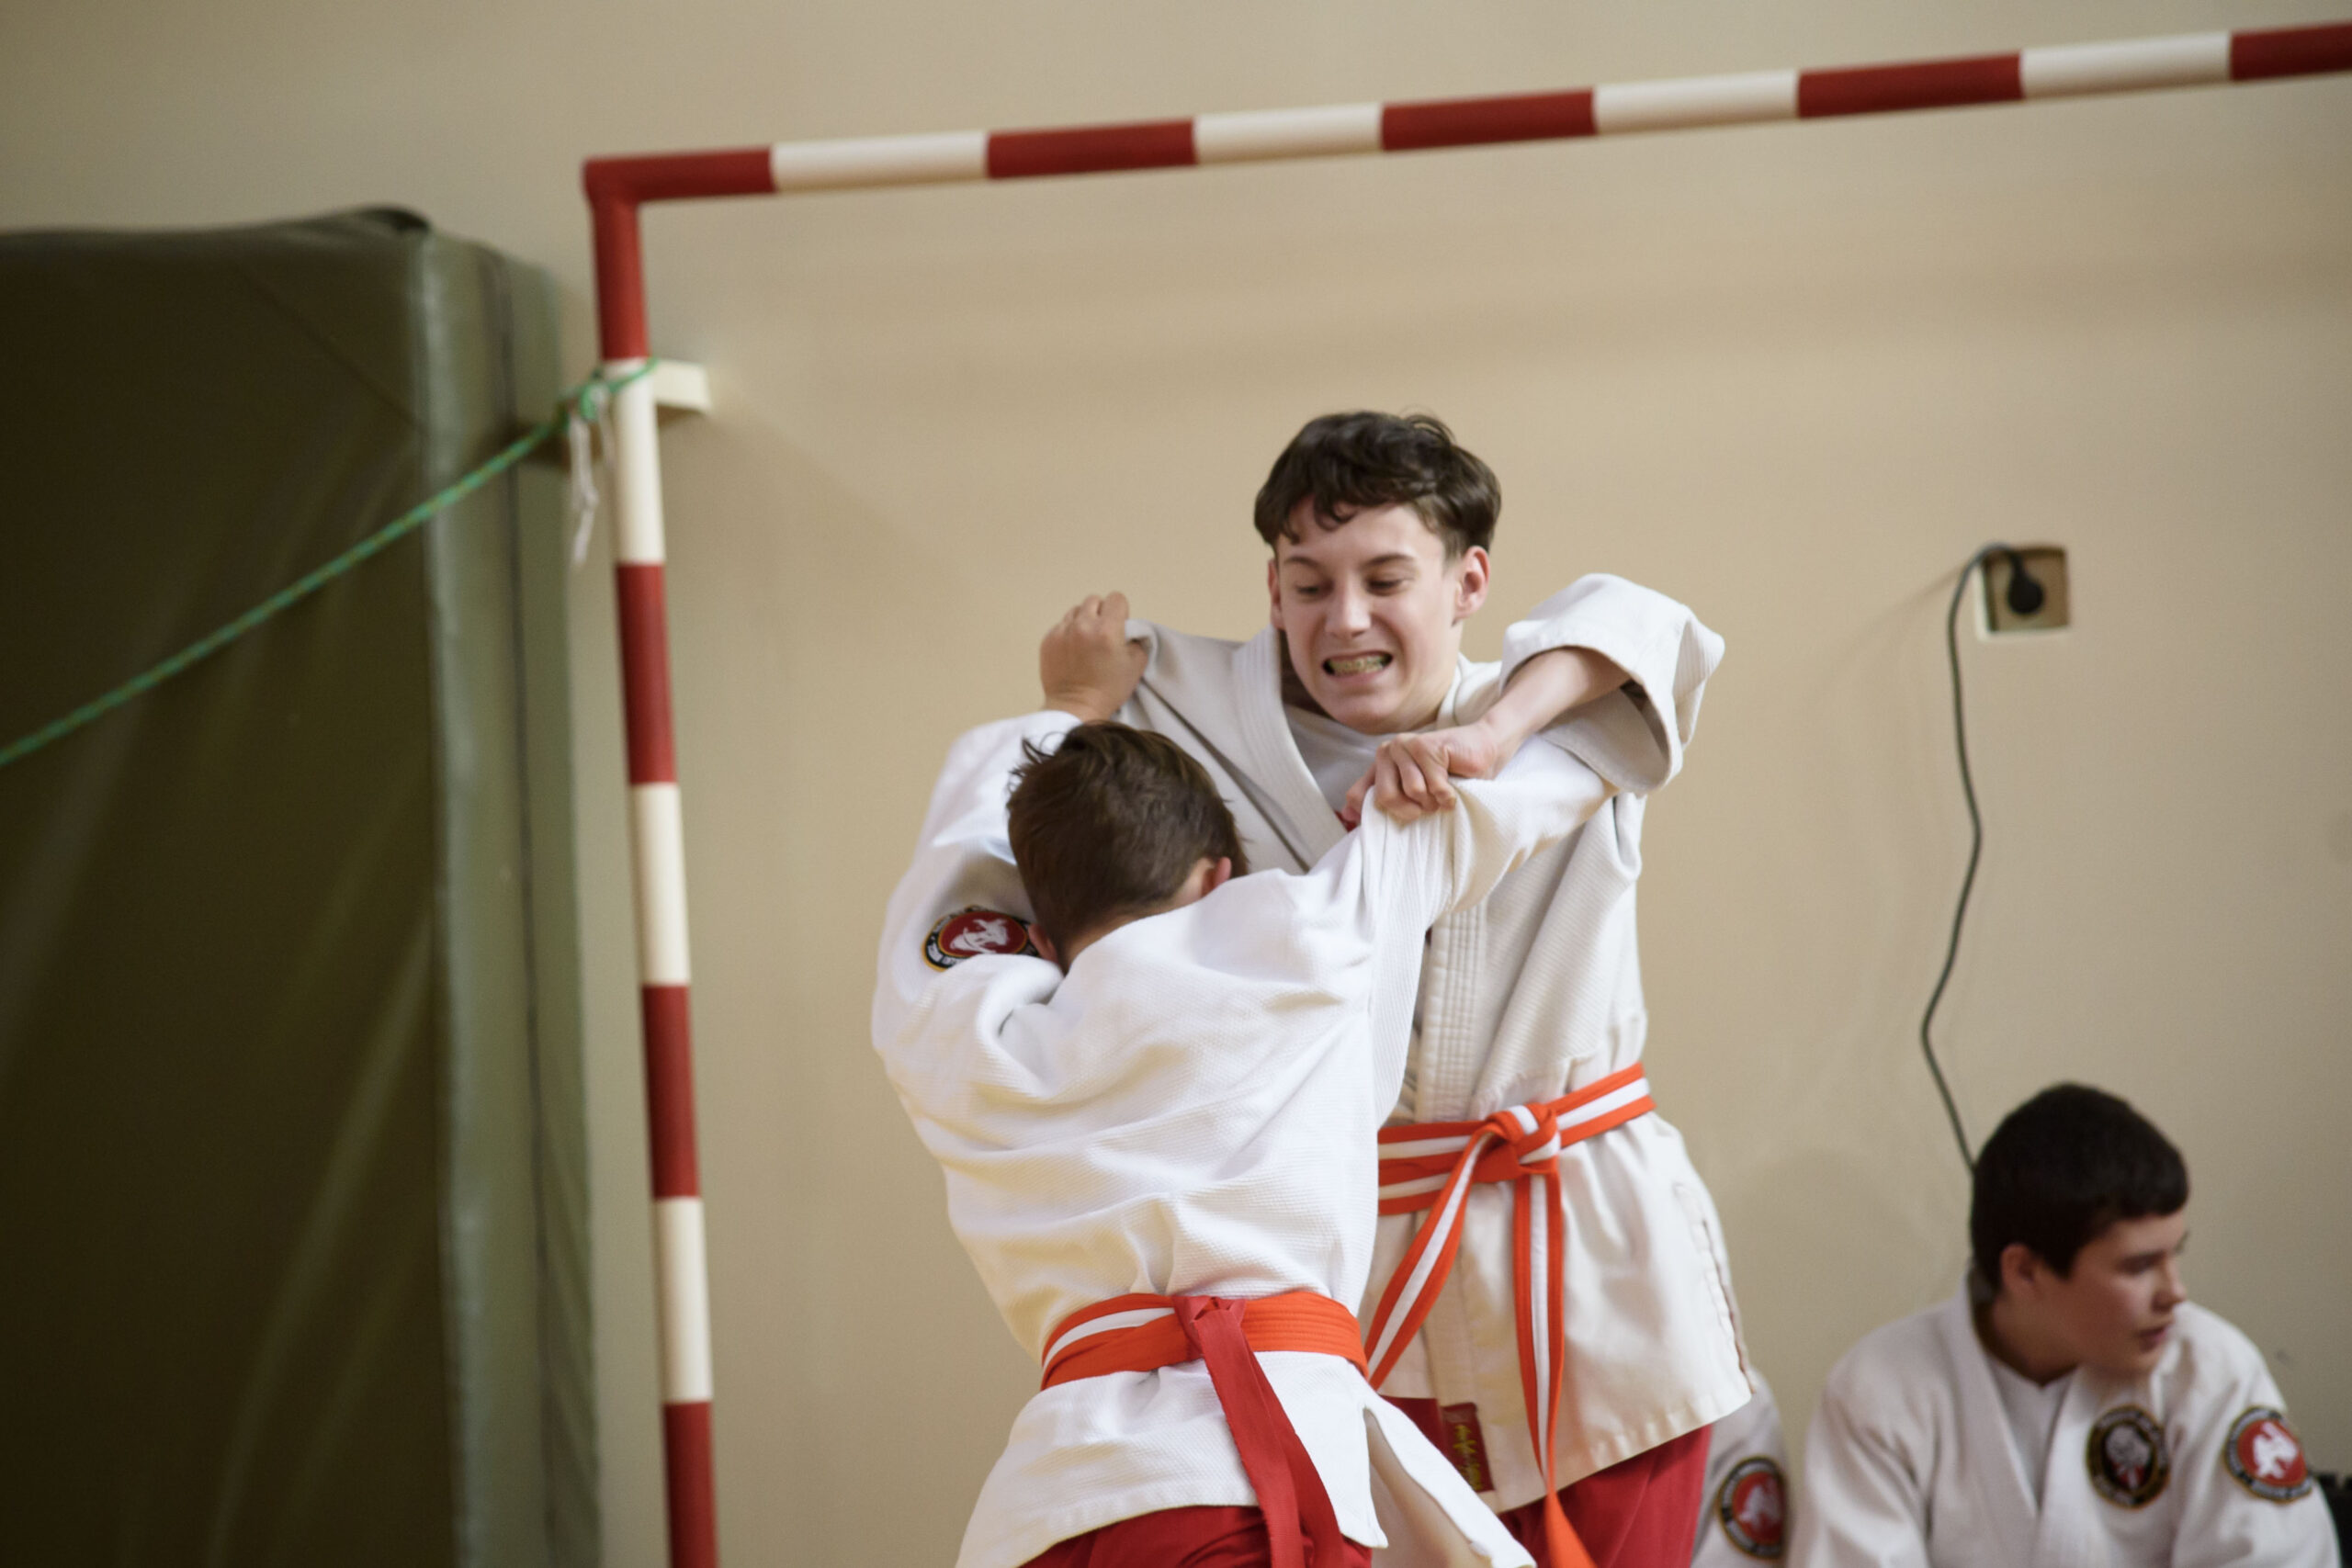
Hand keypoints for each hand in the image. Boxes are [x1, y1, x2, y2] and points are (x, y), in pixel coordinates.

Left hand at [1040, 592, 1146, 721]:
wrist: (1075, 707)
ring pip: (1076, 611)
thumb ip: (1137, 639)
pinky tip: (1073, 651)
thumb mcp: (1137, 665)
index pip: (1116, 598)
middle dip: (1101, 613)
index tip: (1119, 627)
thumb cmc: (1109, 689)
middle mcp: (1083, 625)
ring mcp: (1062, 631)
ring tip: (1086, 642)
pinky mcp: (1048, 640)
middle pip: (1094, 601)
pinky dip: (1069, 633)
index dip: (1121, 611)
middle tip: (1102, 634)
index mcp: (1107, 630)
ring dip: (1083, 621)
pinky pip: (1061, 625)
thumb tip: (1129, 629)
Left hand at [1344, 726, 1502, 825]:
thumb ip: (1383, 799)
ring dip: (1434, 801)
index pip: (1358, 796)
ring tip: (1442, 791)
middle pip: (1385, 797)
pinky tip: (1454, 784)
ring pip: (1413, 792)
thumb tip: (1347, 816)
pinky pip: (1434, 786)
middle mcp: (1387, 752)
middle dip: (1411, 810)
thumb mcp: (1415, 792)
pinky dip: (1448, 794)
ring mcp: (1405, 746)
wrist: (1484, 748)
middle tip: (1427, 805)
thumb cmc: (1450, 775)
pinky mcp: (1426, 745)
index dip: (1374, 814)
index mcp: (1380, 764)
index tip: (1399, 817)